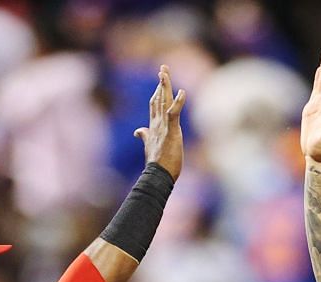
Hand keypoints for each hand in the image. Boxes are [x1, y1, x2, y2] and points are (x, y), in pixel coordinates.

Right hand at [135, 64, 185, 179]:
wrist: (157, 175)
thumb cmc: (157, 164)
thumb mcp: (150, 146)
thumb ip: (144, 135)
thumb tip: (138, 131)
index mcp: (154, 126)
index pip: (154, 104)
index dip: (157, 90)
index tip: (160, 79)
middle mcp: (157, 123)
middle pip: (158, 98)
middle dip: (161, 82)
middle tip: (163, 68)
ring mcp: (163, 126)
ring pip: (164, 102)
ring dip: (165, 86)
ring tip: (165, 72)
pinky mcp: (171, 131)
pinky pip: (174, 114)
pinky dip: (178, 103)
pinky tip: (182, 92)